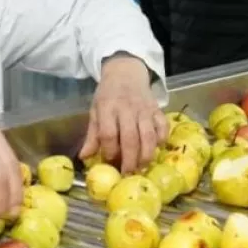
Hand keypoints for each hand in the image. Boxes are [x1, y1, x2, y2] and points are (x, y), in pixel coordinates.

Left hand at [80, 56, 166, 173]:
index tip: (109, 161)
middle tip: (128, 174)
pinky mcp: (157, 109)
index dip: (109, 151)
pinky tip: (157, 149)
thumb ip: (92, 135)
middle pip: (130, 138)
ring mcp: (144, 109)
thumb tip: (85, 157)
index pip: (108, 133)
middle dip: (130, 160)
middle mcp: (127, 108)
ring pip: (148, 135)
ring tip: (142, 167)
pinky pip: (163, 127)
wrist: (126, 72)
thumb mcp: (95, 110)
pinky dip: (162, 140)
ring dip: (146, 154)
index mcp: (107, 108)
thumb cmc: (108, 95)